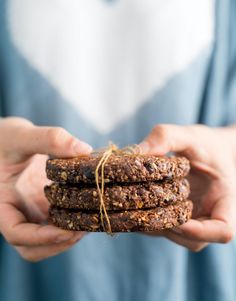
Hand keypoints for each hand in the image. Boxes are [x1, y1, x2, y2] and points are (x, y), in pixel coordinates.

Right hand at [0, 117, 91, 260]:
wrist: (6, 142)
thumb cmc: (5, 139)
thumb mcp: (21, 136)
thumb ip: (49, 139)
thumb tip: (84, 149)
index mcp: (3, 204)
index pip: (16, 233)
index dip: (41, 237)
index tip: (68, 230)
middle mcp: (17, 213)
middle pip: (33, 247)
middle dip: (58, 243)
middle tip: (84, 228)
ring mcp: (31, 212)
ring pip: (47, 241)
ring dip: (67, 237)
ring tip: (90, 221)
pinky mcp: (44, 206)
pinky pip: (57, 223)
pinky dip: (73, 222)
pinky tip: (89, 208)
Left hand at [140, 124, 235, 250]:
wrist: (206, 150)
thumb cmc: (202, 143)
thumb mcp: (188, 135)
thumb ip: (165, 137)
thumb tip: (136, 152)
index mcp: (225, 200)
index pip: (223, 231)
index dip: (200, 232)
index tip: (176, 218)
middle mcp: (211, 215)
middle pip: (193, 241)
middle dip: (167, 226)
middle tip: (144, 207)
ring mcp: (195, 220)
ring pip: (175, 237)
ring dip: (155, 225)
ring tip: (138, 202)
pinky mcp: (179, 218)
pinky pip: (164, 229)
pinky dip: (149, 221)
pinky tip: (136, 202)